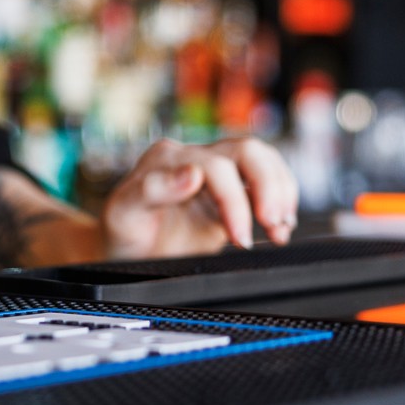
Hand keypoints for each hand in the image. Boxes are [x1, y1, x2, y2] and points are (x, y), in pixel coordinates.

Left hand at [102, 138, 298, 258]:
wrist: (126, 252)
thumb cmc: (122, 233)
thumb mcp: (123, 214)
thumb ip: (151, 190)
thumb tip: (192, 174)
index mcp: (166, 159)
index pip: (214, 166)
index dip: (233, 200)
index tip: (239, 237)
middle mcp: (193, 159)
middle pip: (246, 151)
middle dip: (268, 186)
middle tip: (273, 224)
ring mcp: (214, 174)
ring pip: (262, 160)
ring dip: (280, 191)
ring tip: (279, 229)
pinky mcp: (230, 194)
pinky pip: (266, 182)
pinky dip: (281, 200)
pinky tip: (280, 228)